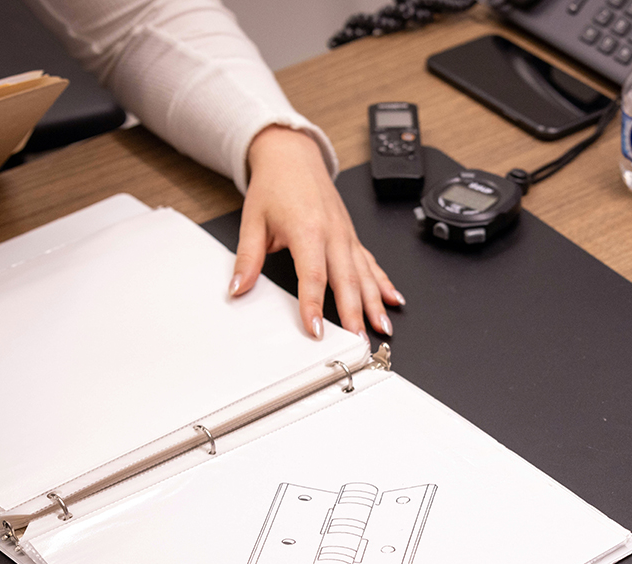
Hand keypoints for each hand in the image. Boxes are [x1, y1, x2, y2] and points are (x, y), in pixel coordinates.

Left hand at [231, 125, 403, 338]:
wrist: (292, 155)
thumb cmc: (275, 185)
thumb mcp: (253, 221)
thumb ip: (247, 258)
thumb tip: (238, 287)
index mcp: (307, 229)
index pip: (312, 276)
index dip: (314, 305)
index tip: (316, 330)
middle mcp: (332, 233)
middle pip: (347, 280)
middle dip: (355, 313)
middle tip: (359, 340)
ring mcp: (346, 235)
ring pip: (365, 274)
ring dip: (376, 303)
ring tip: (382, 328)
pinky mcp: (352, 236)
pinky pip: (372, 263)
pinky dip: (384, 282)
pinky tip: (393, 299)